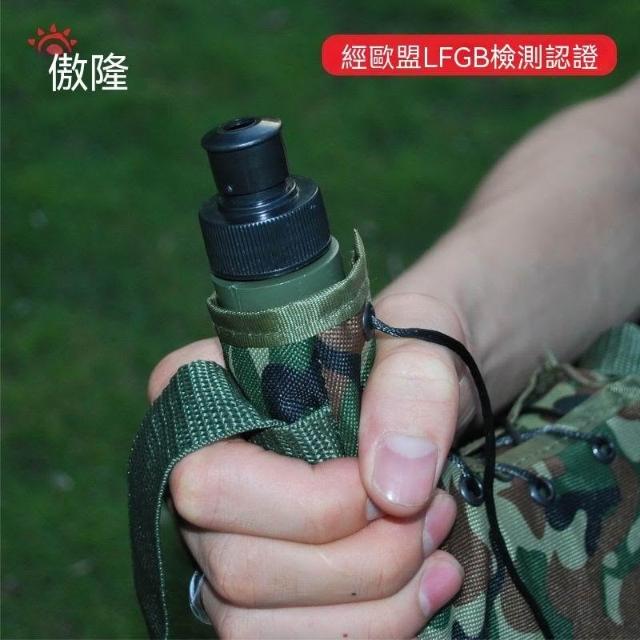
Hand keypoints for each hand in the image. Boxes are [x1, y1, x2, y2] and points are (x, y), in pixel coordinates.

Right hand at [149, 293, 466, 638]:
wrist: (420, 388)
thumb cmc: (403, 349)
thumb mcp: (421, 329)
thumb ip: (411, 386)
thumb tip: (394, 488)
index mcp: (207, 390)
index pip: (211, 478)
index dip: (310, 500)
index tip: (392, 484)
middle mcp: (197, 470)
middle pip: (233, 564)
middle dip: (356, 561)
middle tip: (431, 516)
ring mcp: (217, 535)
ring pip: (249, 624)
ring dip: (367, 607)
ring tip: (434, 550)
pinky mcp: (257, 584)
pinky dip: (367, 631)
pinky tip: (426, 588)